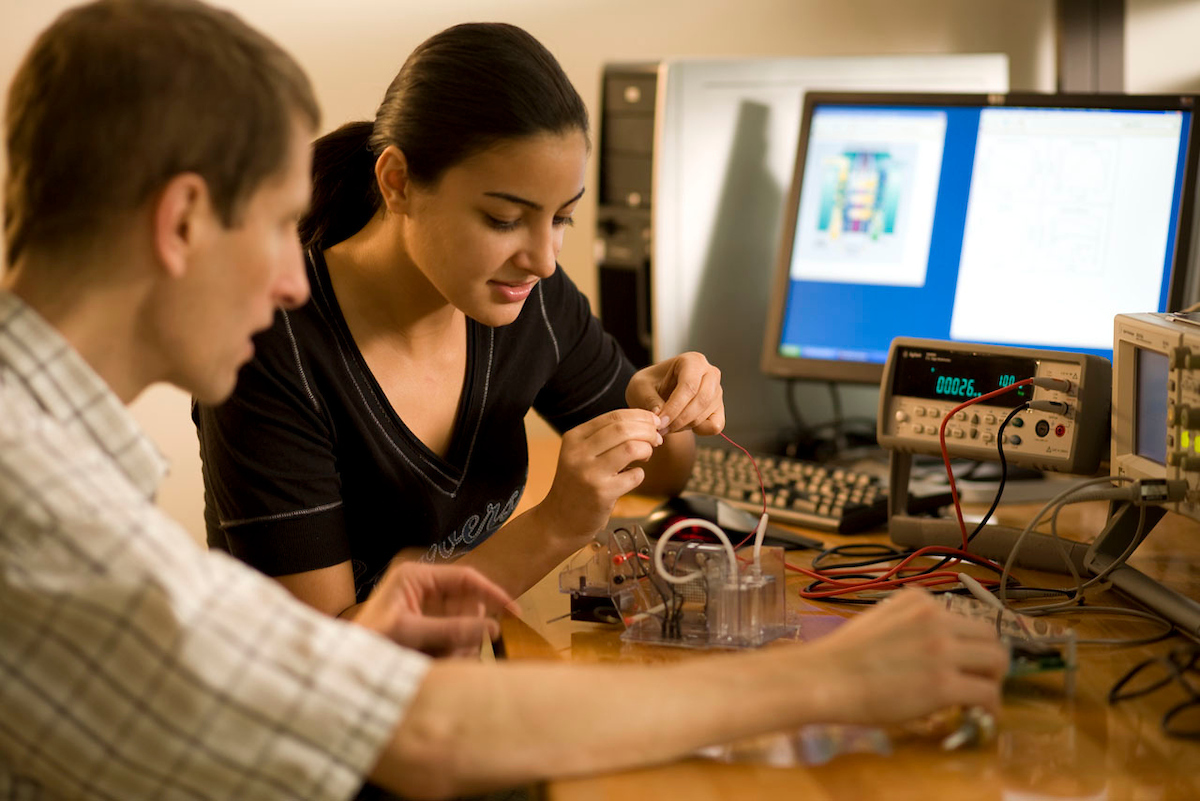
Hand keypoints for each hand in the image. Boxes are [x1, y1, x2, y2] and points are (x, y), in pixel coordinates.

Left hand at [355, 561, 513, 657]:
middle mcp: (424, 590)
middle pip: (468, 604)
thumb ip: (451, 628)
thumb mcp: (410, 632)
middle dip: (469, 629)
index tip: (514, 610)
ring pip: (464, 625)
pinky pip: (455, 639)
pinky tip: (439, 663)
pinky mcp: (427, 630)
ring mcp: (427, 611)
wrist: (343, 667)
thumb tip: (493, 628)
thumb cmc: (368, 642)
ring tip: (440, 661)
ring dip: (460, 645)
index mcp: (417, 577)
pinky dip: (453, 653)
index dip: (492, 592)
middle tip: (458, 653)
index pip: (466, 577)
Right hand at [540, 408, 663, 540]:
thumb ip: (604, 437)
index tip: (653, 422)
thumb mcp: (579, 455)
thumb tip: (643, 421)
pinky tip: (633, 477)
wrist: (559, 521)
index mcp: (574, 438)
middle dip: (648, 430)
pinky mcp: (602, 493)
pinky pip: (634, 476)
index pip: (614, 416)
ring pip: (631, 448)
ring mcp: (590, 473)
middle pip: (623, 428)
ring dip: (646, 449)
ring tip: (646, 456)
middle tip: (656, 438)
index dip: (640, 416)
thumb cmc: (576, 485)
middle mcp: (579, 453)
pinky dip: (640, 474)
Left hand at [626, 352, 723, 435]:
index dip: (674, 407)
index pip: (689, 385)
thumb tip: (660, 414)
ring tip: (666, 426)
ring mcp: (717, 391)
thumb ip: (649, 399)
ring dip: (684, 426)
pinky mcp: (719, 408)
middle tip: (661, 429)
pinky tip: (683, 425)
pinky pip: (715, 426)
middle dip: (679, 420)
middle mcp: (710, 373)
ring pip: (706, 415)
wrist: (657, 393)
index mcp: (692, 361)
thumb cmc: (650, 385)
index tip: (660, 422)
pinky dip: (699, 430)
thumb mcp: (640, 387)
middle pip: (701, 400)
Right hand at [804, 588, 1009, 723]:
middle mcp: (936, 619)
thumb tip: (929, 647)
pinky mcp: (944, 684)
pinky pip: (987, 693)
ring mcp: (942, 651)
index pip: (964, 617)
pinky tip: (984, 716)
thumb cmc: (842, 655)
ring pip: (996, 660)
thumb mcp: (878, 619)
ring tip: (981, 697)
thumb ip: (908, 622)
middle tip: (980, 678)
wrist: (826, 678)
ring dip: (993, 679)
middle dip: (989, 658)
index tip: (965, 659)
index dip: (968, 642)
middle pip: (989, 635)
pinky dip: (992, 707)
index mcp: (919, 600)